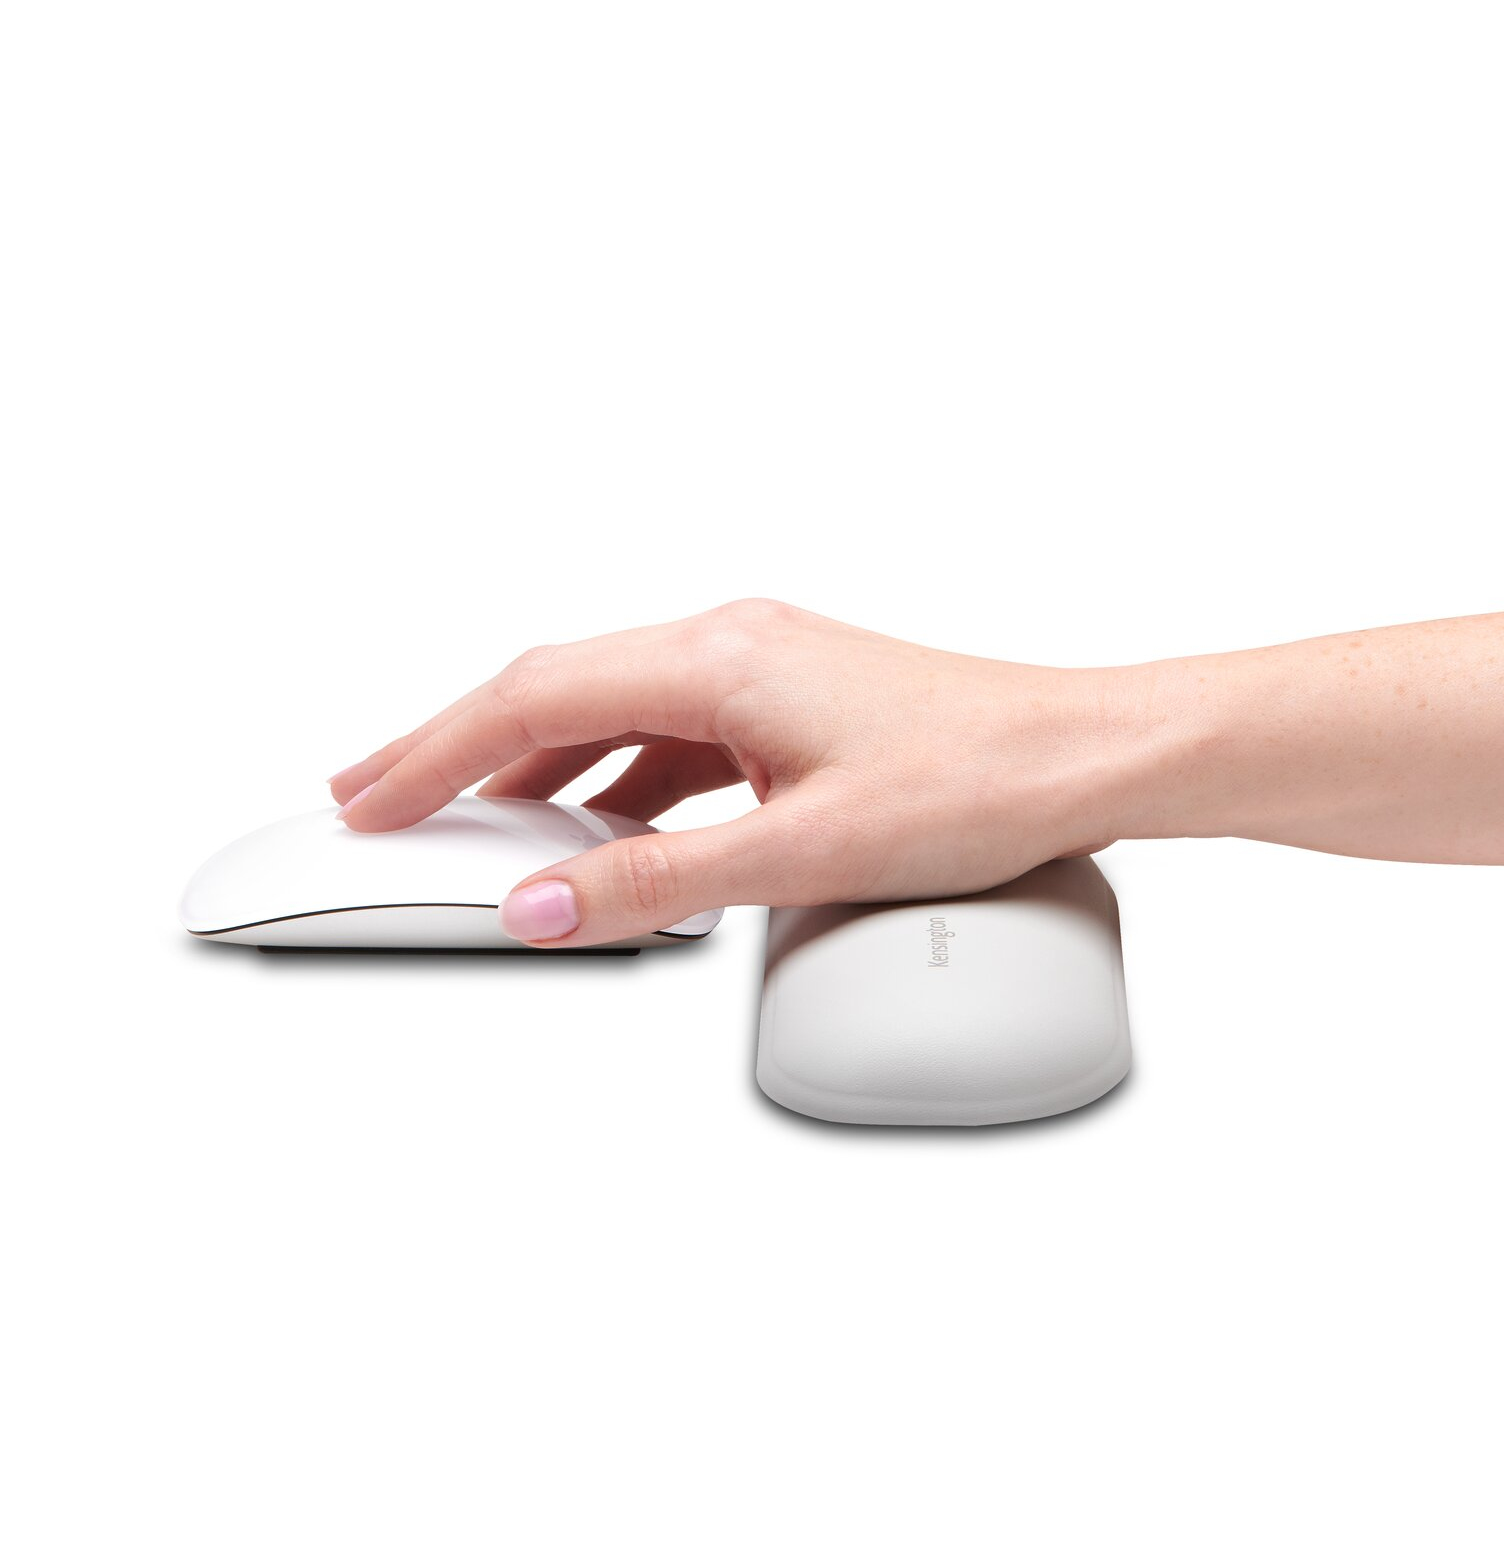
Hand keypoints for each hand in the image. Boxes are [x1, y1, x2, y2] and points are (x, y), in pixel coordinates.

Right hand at [327, 601, 1155, 946]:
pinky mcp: (798, 701)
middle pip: (558, 686)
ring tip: (474, 820)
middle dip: (460, 745)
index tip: (369, 800)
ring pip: (615, 708)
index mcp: (721, 657)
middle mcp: (735, 642)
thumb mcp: (806, 851)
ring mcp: (768, 667)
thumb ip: (664, 881)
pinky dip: (617, 776)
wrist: (1091, 755)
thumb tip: (544, 904)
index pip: (533, 695)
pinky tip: (606, 824)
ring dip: (538, 764)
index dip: (436, 752)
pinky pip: (674, 732)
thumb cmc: (984, 780)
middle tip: (376, 796)